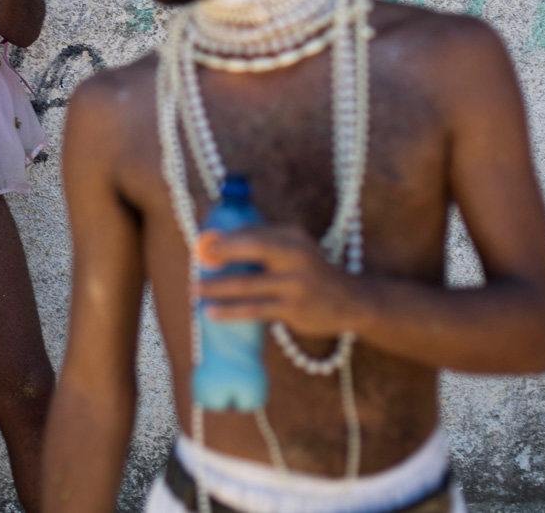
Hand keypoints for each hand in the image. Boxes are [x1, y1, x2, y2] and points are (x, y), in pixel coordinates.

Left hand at [197, 224, 362, 337]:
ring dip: (216, 287)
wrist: (349, 301)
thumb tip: (217, 243)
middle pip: (254, 248)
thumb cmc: (310, 272)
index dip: (227, 237)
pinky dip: (230, 311)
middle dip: (223, 252)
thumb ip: (265, 244)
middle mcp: (296, 256)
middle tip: (199, 260)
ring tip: (194, 290)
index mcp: (293, 237)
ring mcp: (295, 284)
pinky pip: (254, 310)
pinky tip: (211, 313)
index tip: (204, 243)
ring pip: (248, 284)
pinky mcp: (292, 309)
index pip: (256, 232)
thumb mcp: (296, 249)